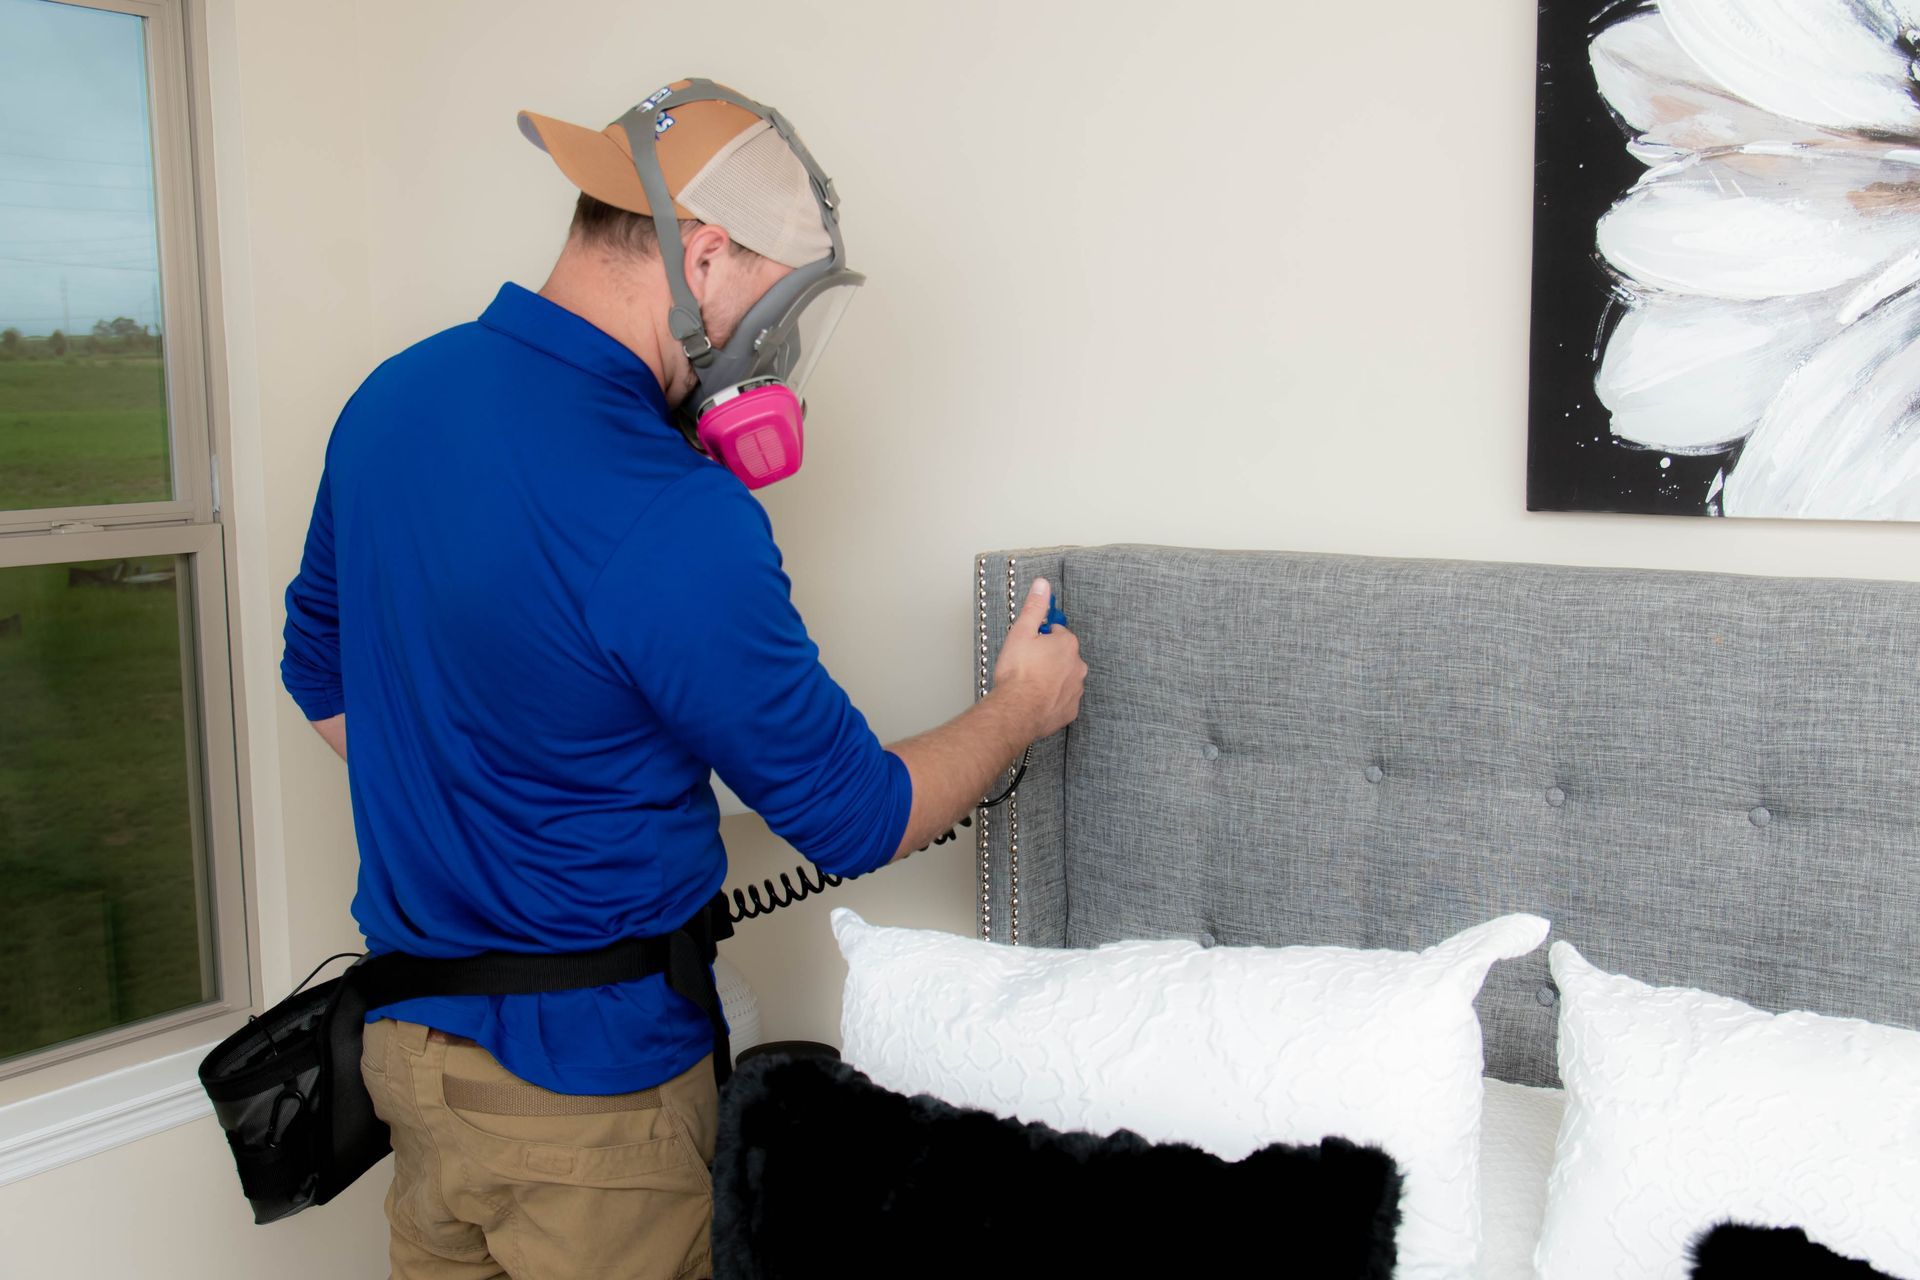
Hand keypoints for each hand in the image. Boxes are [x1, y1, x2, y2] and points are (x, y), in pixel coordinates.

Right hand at [992, 577, 1087, 740]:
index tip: (1030, 644)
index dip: (1041, 637)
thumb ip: (1035, 607)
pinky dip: (1053, 698)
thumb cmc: (1018, 674)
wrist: (1017, 710)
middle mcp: (1077, 666)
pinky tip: (1037, 699)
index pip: (1058, 632)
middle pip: (1063, 655)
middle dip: (1048, 657)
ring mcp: (1075, 689)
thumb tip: (1043, 585)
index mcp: (1067, 644)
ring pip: (1064, 677)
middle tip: (1027, 664)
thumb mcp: (1021, 632)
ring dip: (1051, 678)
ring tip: (1030, 683)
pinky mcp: (1070, 709)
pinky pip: (1063, 699)